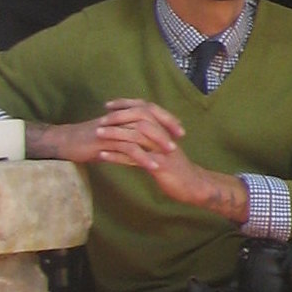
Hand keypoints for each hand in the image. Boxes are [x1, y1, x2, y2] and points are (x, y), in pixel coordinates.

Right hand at [27, 97, 185, 166]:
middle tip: (179, 140)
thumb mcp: (114, 135)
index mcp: (122, 115)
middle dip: (166, 128)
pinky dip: (142, 157)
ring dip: (157, 143)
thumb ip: (131, 135)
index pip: (149, 110)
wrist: (64, 143)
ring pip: (139, 132)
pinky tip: (152, 166)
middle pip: (148, 117)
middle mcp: (118, 119)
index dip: (166, 118)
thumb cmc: (90, 140)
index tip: (180, 130)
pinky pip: (127, 148)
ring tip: (170, 154)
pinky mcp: (105, 142)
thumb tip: (151, 140)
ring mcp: (112, 130)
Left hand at [67, 99, 243, 216]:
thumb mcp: (165, 149)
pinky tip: (103, 156)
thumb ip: (151, 138)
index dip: (127, 104)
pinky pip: (136, 158)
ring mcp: (164, 150)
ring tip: (98, 134)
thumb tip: (132, 130)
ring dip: (115, 134)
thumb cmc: (177, 169)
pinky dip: (117, 156)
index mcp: (166, 131)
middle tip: (100, 120)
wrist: (194, 186)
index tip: (109, 105)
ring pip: (137, 135)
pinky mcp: (161, 165)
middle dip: (119, 117)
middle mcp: (165, 137)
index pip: (146, 109)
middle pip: (141, 118)